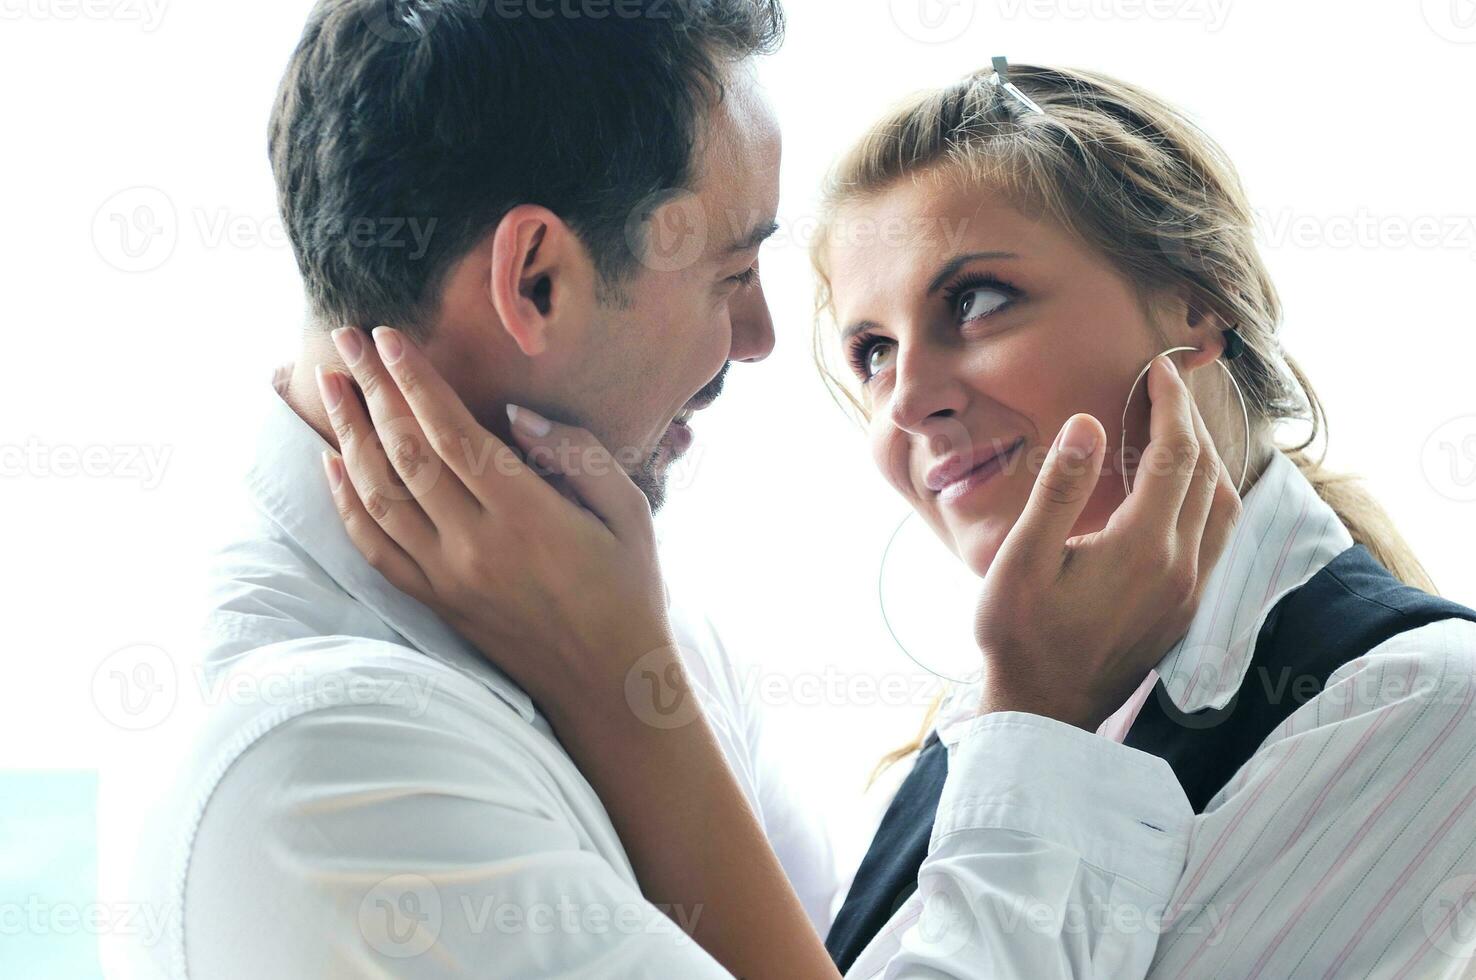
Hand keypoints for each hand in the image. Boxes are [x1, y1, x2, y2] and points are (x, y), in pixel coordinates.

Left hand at [314, 325, 678, 731]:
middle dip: (370, 390)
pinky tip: (332, 463)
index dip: (414, 381)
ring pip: (378, 496)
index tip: (387, 338)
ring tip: (331, 386)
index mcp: (527, 516)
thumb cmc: (629, 591)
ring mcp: (448, 578)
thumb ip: (576, 454)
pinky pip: (375, 548)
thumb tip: (515, 412)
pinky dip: (346, 503)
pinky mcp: (436, 603)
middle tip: (346, 340)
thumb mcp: (630, 512)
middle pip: (404, 453)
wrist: (609, 685)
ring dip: (349, 435)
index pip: (451, 433)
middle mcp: (476, 546)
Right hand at [974, 355, 1241, 731]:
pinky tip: (1180, 493)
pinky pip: (1217, 539)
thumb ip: (1058, 489)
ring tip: (1176, 432)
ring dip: (1206, 461)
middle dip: (1190, 424)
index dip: (1170, 405)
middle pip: (1207, 475)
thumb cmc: (1020, 635)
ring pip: (1224, 508)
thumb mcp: (1022, 559)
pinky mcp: (1185, 613)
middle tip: (1165, 390)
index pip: (1176, 455)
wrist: (1044, 712)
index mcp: (1143, 547)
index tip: (1159, 369)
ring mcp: (1189, 594)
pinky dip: (1209, 499)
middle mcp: (1181, 568)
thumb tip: (1088, 425)